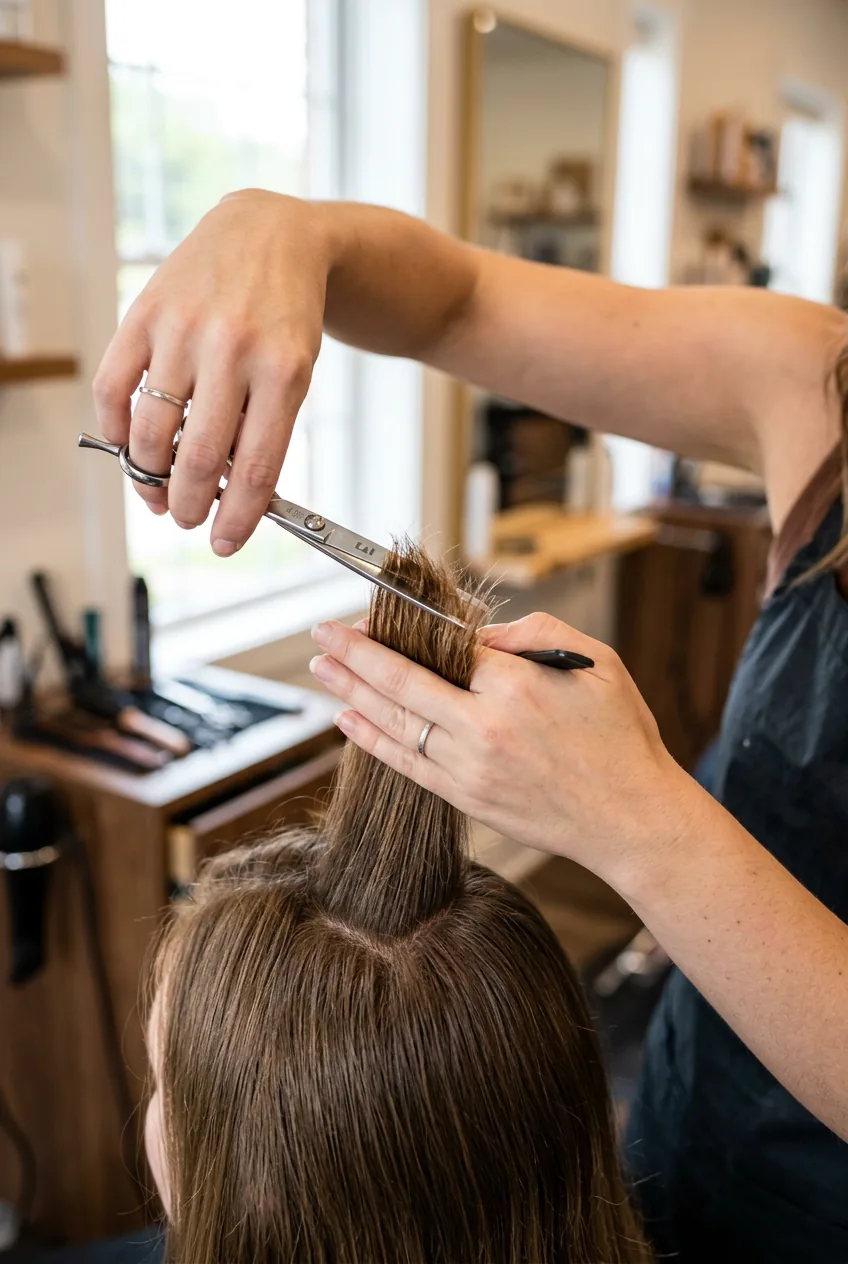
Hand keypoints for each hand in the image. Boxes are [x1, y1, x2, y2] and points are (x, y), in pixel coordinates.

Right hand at [93, 191, 326, 554]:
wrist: (273, 234)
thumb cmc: (286, 315)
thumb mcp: (297, 372)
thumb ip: (262, 428)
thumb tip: (222, 495)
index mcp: (283, 371)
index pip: (253, 468)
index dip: (236, 518)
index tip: (224, 543)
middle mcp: (232, 349)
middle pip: (197, 458)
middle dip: (187, 505)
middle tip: (185, 517)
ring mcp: (183, 329)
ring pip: (151, 431)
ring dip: (148, 476)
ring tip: (156, 489)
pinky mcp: (145, 312)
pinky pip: (114, 388)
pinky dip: (115, 428)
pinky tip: (129, 443)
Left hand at [309, 611, 700, 888]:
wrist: (633, 820)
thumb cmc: (621, 738)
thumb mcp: (596, 664)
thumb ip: (536, 633)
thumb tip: (480, 633)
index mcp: (516, 685)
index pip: (444, 644)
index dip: (402, 626)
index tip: (374, 613)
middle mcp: (484, 727)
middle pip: (401, 681)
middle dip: (354, 654)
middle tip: (320, 634)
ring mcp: (470, 768)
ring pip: (395, 722)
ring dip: (351, 692)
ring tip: (321, 668)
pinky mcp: (467, 799)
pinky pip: (407, 763)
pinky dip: (372, 740)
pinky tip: (348, 718)